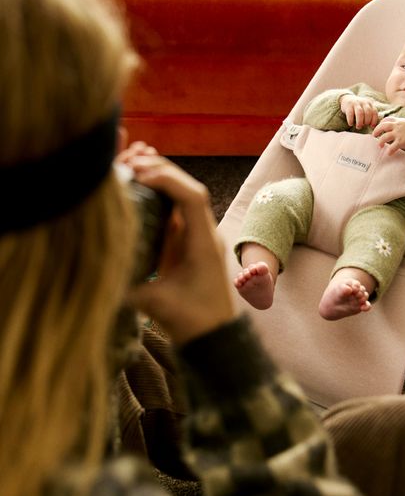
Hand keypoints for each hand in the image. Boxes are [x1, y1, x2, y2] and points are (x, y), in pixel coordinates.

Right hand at [119, 151, 237, 345]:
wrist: (215, 338)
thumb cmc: (192, 322)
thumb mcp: (157, 304)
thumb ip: (129, 287)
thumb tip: (97, 272)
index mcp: (204, 243)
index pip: (191, 197)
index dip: (166, 179)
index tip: (139, 171)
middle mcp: (205, 235)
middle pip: (188, 189)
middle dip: (160, 170)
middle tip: (130, 158)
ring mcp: (199, 238)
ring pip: (183, 197)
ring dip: (161, 178)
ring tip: (134, 161)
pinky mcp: (190, 245)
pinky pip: (176, 211)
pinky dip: (160, 195)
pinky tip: (140, 184)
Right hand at [340, 94, 379, 129]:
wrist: (347, 99)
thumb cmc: (358, 109)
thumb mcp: (365, 109)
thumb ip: (369, 115)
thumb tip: (372, 127)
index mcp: (369, 104)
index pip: (374, 112)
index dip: (374, 120)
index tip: (371, 126)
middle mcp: (364, 102)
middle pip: (368, 112)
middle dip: (366, 121)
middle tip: (363, 126)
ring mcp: (356, 103)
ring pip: (360, 113)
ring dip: (360, 122)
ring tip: (358, 127)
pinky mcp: (349, 105)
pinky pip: (350, 114)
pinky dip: (351, 120)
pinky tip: (351, 124)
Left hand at [372, 117, 404, 153]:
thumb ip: (397, 124)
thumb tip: (388, 127)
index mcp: (398, 121)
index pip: (386, 119)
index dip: (380, 123)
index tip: (378, 128)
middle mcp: (397, 126)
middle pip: (383, 126)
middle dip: (376, 131)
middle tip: (374, 136)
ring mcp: (399, 134)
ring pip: (385, 137)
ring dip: (380, 142)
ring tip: (380, 145)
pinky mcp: (402, 141)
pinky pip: (392, 147)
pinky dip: (389, 151)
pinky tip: (389, 153)